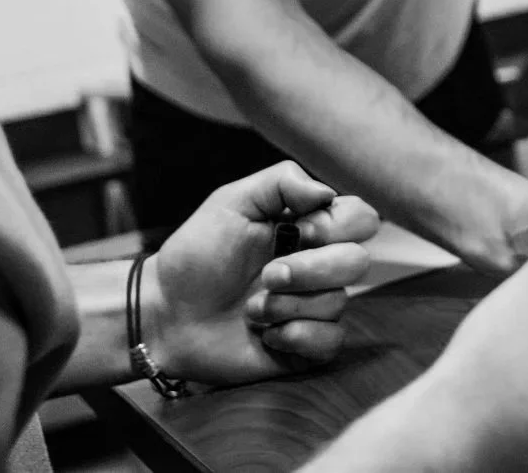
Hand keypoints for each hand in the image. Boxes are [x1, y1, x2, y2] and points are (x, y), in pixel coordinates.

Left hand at [146, 161, 379, 384]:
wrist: (166, 314)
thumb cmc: (196, 254)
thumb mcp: (231, 203)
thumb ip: (282, 182)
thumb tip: (328, 192)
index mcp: (307, 227)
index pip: (361, 219)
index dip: (338, 226)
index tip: (296, 230)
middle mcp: (317, 266)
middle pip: (357, 262)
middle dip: (310, 270)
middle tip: (268, 275)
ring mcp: (312, 307)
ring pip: (339, 303)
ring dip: (289, 306)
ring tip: (251, 309)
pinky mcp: (304, 345)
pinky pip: (330, 341)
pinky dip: (297, 336)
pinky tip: (266, 335)